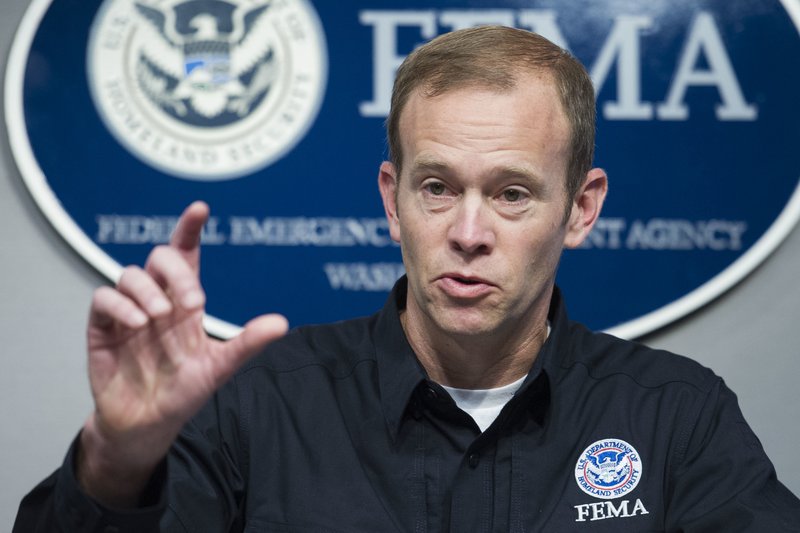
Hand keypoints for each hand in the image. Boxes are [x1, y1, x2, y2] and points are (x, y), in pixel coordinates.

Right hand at [77, 202, 287, 506]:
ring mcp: (128, 311)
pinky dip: (120, 305)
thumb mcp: (220, 366)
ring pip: (129, 274)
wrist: (149, 424)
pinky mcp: (103, 327)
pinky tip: (138, 323)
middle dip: (177, 272)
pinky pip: (103, 298)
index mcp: (185, 301)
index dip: (190, 229)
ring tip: (160, 318)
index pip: (186, 255)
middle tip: (194, 303)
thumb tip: (283, 323)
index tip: (200, 209)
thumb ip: (247, 343)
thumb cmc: (184, 391)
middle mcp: (157, 298)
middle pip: (160, 258)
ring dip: (148, 290)